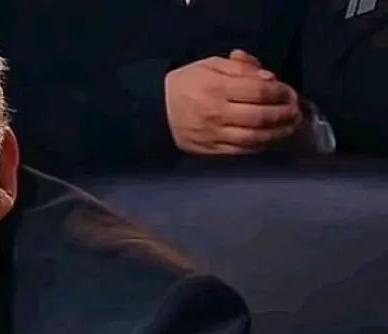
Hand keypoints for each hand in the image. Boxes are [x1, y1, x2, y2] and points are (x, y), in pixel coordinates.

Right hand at [165, 50, 301, 153]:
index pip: (260, 91)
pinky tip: (271, 142)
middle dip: (285, 114)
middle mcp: (216, 113)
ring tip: (290, 128)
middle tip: (295, 111)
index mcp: (216, 87)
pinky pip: (241, 152)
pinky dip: (261, 148)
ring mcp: (212, 135)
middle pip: (261, 116)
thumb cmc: (186, 82)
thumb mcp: (211, 64)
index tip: (289, 91)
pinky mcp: (209, 151)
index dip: (281, 91)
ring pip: (254, 138)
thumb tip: (270, 79)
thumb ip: (242, 68)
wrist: (155, 108)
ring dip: (278, 134)